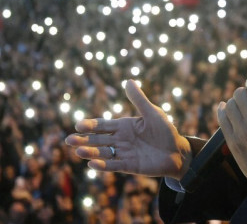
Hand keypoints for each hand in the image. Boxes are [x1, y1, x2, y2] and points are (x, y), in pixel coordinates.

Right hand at [65, 80, 191, 178]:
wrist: (177, 151)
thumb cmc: (165, 130)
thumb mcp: (152, 113)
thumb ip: (139, 100)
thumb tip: (128, 80)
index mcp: (123, 126)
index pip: (102, 125)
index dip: (90, 125)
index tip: (78, 125)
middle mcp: (120, 140)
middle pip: (98, 140)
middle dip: (84, 140)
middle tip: (69, 140)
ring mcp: (124, 153)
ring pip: (103, 153)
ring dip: (91, 153)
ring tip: (78, 152)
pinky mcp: (130, 166)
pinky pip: (114, 165)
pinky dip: (103, 166)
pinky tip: (92, 165)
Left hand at [217, 77, 246, 185]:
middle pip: (239, 94)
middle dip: (243, 92)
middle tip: (245, 96)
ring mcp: (240, 131)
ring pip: (228, 105)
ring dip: (233, 102)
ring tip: (237, 105)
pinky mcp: (231, 141)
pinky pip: (221, 119)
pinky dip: (222, 111)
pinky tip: (224, 108)